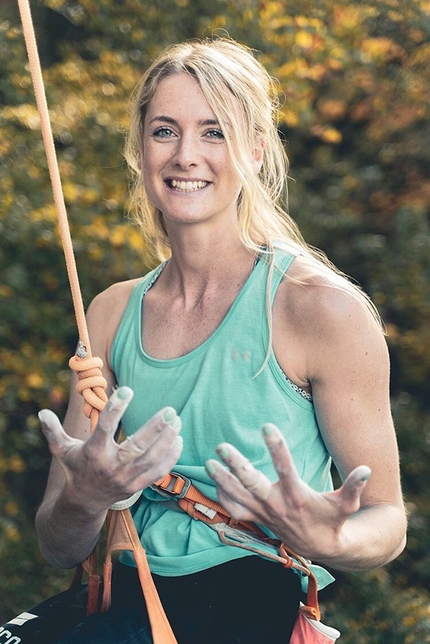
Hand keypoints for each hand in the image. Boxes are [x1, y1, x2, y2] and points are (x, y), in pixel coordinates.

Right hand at [38, 386, 182, 512]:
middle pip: (137, 446)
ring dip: (167, 440)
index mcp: (93, 452)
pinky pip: (159, 472)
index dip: (116, 408)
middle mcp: (112, 466)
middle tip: (169, 410)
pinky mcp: (138, 485)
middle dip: (155, 428)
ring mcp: (127, 478)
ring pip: (152, 459)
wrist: (84, 502)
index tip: (127, 389)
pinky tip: (178, 439)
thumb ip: (53, 430)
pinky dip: (171, 456)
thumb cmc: (75, 468)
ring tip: (176, 420)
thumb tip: (42, 412)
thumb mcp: (61, 449)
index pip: (104, 427)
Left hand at [205, 422, 370, 561]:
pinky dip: (223, 496)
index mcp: (298, 496)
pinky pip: (234, 510)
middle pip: (252, 483)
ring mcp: (264, 514)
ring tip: (208, 463)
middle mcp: (277, 505)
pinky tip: (214, 481)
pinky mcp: (257, 520)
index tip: (266, 426)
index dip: (276, 447)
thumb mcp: (347, 504)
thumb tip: (367, 468)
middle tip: (221, 446)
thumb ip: (355, 486)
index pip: (285, 468)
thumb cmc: (334, 520)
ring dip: (221, 480)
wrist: (323, 548)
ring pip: (237, 497)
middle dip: (236, 465)